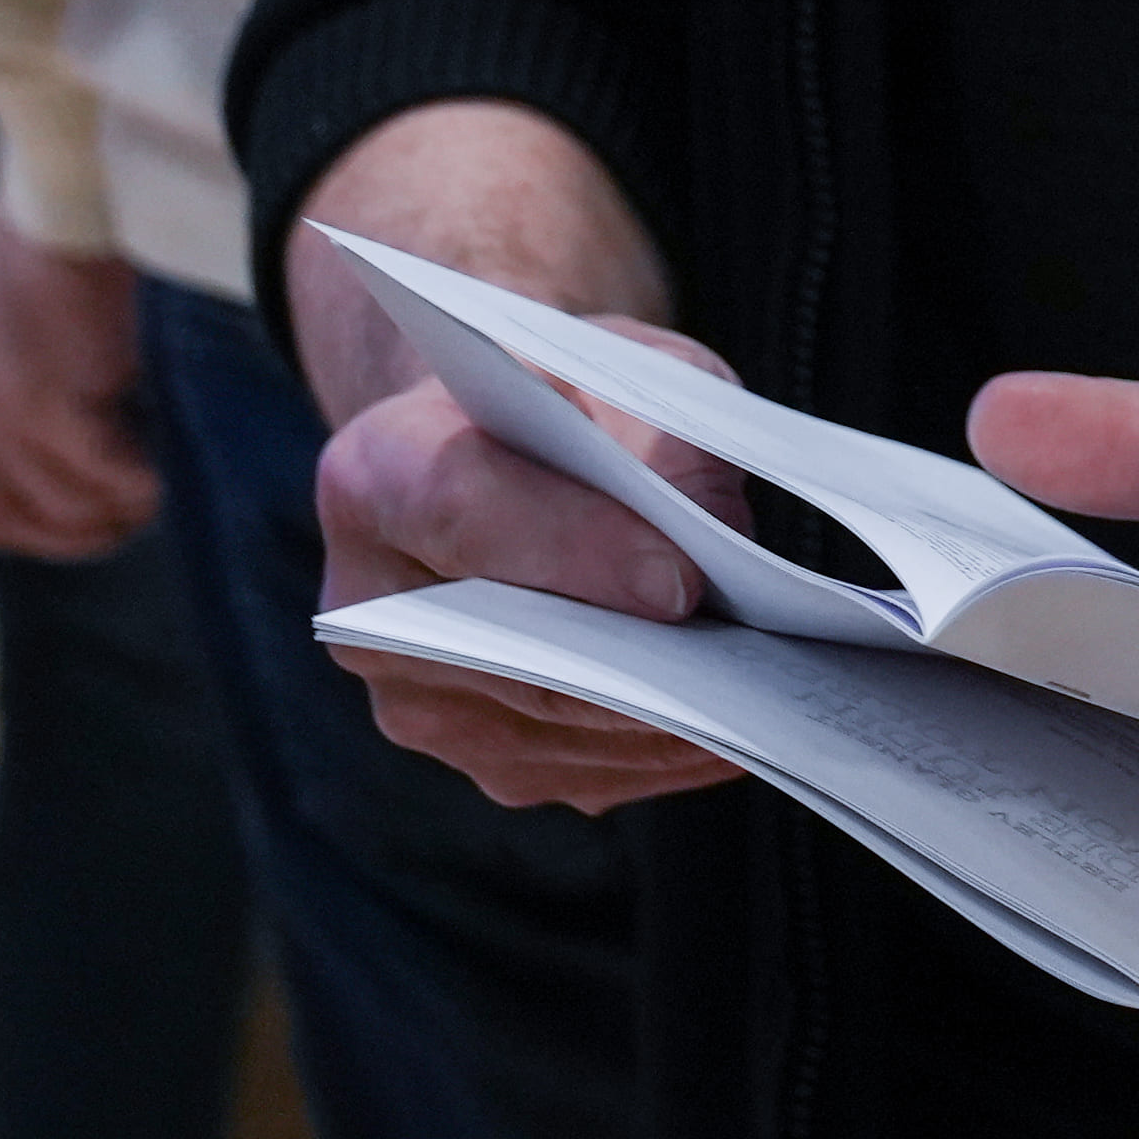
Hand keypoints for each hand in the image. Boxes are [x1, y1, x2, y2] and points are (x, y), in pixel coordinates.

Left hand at [0, 199, 159, 559]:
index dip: (37, 501)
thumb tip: (118, 386)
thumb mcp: (62, 267)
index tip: (101, 491)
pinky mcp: (42, 403)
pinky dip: (134, 485)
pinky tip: (165, 470)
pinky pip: (94, 478)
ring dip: (106, 511)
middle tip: (129, 508)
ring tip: (155, 488)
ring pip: (44, 508)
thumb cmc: (99, 185)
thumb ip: (69, 326)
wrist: (89, 155)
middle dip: (64, 528)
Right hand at [307, 308, 754, 813]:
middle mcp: (364, 600)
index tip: (681, 584)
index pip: (468, 514)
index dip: (577, 552)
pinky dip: (661, 752)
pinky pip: (571, 768)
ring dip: (667, 722)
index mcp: (378, 470)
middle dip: (645, 662)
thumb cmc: (569, 398)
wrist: (501, 442)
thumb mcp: (626, 371)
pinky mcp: (464, 748)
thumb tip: (721, 551)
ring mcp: (408, 693)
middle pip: (516, 649)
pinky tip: (738, 730)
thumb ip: (661, 442)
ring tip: (774, 704)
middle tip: (760, 675)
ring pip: (553, 726)